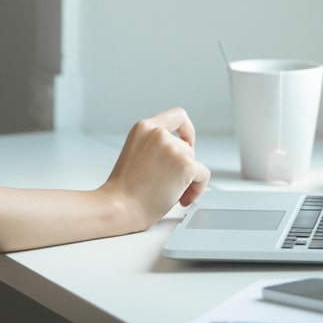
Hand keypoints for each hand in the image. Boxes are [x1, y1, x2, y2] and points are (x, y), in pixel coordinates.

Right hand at [100, 108, 210, 230]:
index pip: (177, 115)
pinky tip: (183, 198)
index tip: (187, 142)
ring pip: (194, 161)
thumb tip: (177, 154)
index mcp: (143, 128)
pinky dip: (198, 188)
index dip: (187, 130)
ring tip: (171, 193)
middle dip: (182, 165)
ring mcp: (173, 148)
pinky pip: (203, 175)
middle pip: (186, 146)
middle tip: (170, 182)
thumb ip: (154, 146)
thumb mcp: (135, 153)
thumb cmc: (123, 189)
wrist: (119, 206)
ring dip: (188, 179)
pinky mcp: (186, 165)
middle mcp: (158, 134)